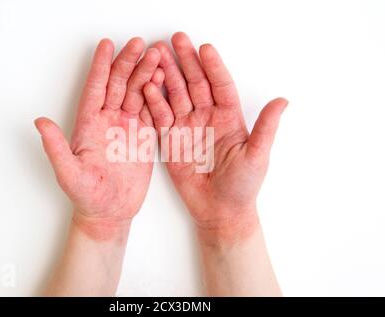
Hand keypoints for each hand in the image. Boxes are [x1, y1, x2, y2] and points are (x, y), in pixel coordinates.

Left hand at [35, 38, 162, 238]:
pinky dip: (157, 95)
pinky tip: (164, 80)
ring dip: (146, 74)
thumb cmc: (86, 196)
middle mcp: (107, 121)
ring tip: (158, 56)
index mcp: (89, 125)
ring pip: (136, 93)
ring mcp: (125, 127)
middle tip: (141, 44)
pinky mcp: (141, 137)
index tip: (107, 45)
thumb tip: (40, 122)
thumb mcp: (69, 173)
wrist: (109, 213)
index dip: (101, 67)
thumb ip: (56, 148)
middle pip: (118, 85)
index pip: (95, 88)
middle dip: (129, 63)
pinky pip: (150, 111)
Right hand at [144, 32, 287, 240]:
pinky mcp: (171, 139)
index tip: (205, 48)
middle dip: (186, 62)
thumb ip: (266, 127)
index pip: (220, 85)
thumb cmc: (242, 186)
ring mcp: (188, 126)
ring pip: (176, 95)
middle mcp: (207, 117)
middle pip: (195, 83)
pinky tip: (148, 86)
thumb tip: (283, 100)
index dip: (213, 67)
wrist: (219, 211)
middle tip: (176, 40)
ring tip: (156, 57)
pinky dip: (154, 102)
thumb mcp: (257, 155)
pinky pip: (161, 116)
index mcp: (229, 118)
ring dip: (167, 76)